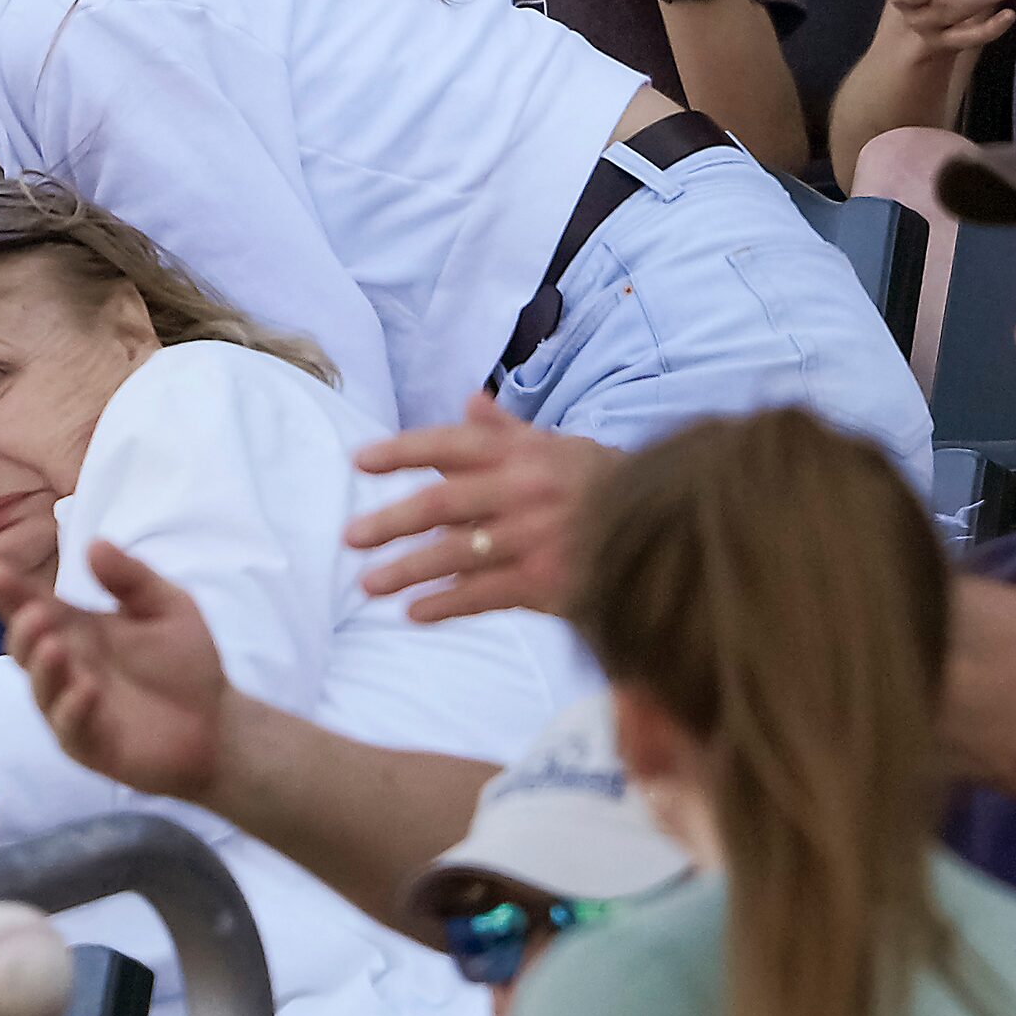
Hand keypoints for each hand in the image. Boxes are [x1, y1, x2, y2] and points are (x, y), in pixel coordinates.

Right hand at [0, 541, 233, 806]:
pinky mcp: (89, 743)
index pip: (34, 604)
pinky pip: (71, 727)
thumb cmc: (185, 662)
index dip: (12, 589)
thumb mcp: (167, 607)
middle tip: (35, 611)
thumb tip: (94, 543)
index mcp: (78, 629)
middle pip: (27, 646)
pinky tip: (86, 689)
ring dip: (44, 668)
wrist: (217, 722)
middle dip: (24, 628)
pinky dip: (73, 708)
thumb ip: (132, 578)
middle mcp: (66, 666)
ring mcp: (72, 706)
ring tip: (54, 647)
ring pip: (42, 688)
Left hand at [346, 392, 616, 622]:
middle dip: (391, 520)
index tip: (360, 460)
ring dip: (407, 569)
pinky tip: (415, 613)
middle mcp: (525, 490)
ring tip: (368, 584)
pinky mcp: (547, 581)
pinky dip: (447, 603)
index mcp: (524, 453)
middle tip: (351, 536)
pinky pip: (485, 594)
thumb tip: (469, 402)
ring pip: (456, 552)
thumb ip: (509, 430)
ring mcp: (534, 537)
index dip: (403, 451)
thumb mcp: (561, 447)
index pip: (452, 444)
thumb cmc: (603, 485)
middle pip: (442, 501)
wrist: (665, 530)